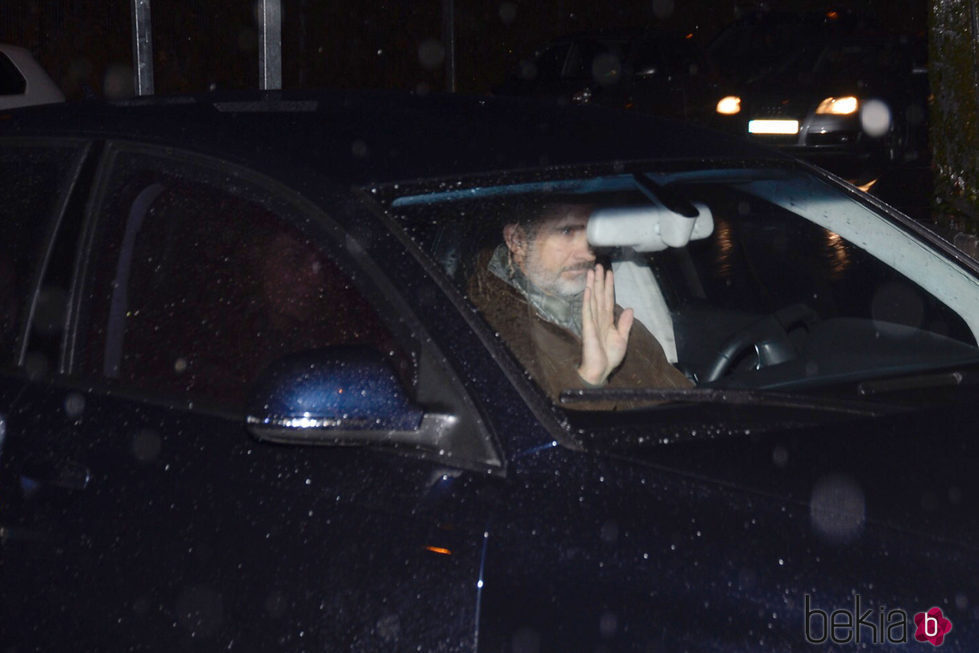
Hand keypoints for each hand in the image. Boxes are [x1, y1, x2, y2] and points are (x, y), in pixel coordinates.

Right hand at [576, 264, 633, 385]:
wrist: (600, 370)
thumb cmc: (609, 357)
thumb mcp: (622, 339)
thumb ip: (624, 324)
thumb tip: (630, 309)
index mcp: (607, 321)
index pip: (608, 300)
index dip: (609, 286)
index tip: (609, 273)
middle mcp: (599, 319)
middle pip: (599, 295)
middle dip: (600, 281)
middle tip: (599, 265)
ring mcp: (592, 322)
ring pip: (593, 299)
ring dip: (592, 285)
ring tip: (592, 271)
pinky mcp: (588, 328)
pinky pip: (587, 311)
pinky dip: (587, 300)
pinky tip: (587, 289)